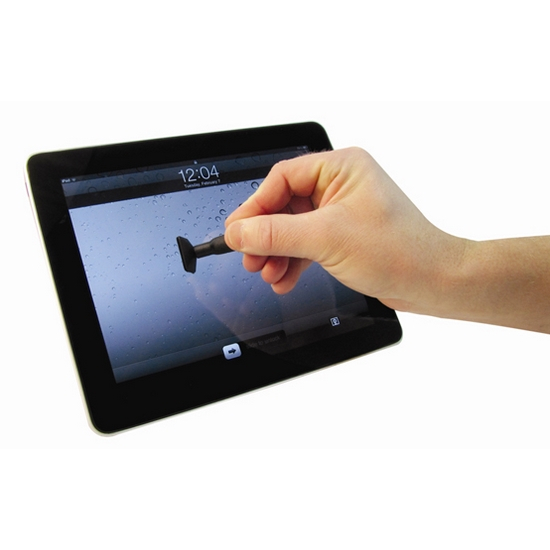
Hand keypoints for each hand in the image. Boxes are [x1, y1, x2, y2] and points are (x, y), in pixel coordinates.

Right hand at [225, 147, 464, 313]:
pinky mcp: (343, 235)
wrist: (433, 281)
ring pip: (293, 228)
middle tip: (248, 257)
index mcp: (341, 168)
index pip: (282, 179)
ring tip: (266, 273)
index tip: (236, 231)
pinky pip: (306, 244)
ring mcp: (341, 212)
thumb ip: (276, 234)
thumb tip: (238, 232)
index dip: (255, 207)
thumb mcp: (327, 239)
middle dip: (265, 235)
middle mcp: (340, 185)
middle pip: (284, 205)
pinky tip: (283, 280)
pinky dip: (292, 262)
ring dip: (276, 253)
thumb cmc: (399, 250)